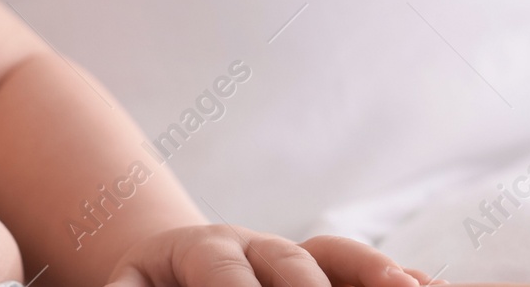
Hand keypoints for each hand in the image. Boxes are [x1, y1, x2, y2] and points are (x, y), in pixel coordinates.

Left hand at [105, 225, 435, 286]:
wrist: (172, 265)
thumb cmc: (151, 285)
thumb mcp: (133, 286)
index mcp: (202, 248)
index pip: (220, 268)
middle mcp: (257, 246)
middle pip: (290, 261)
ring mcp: (298, 257)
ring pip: (339, 258)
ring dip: (374, 276)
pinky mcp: (330, 273)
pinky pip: (366, 271)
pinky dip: (396, 278)